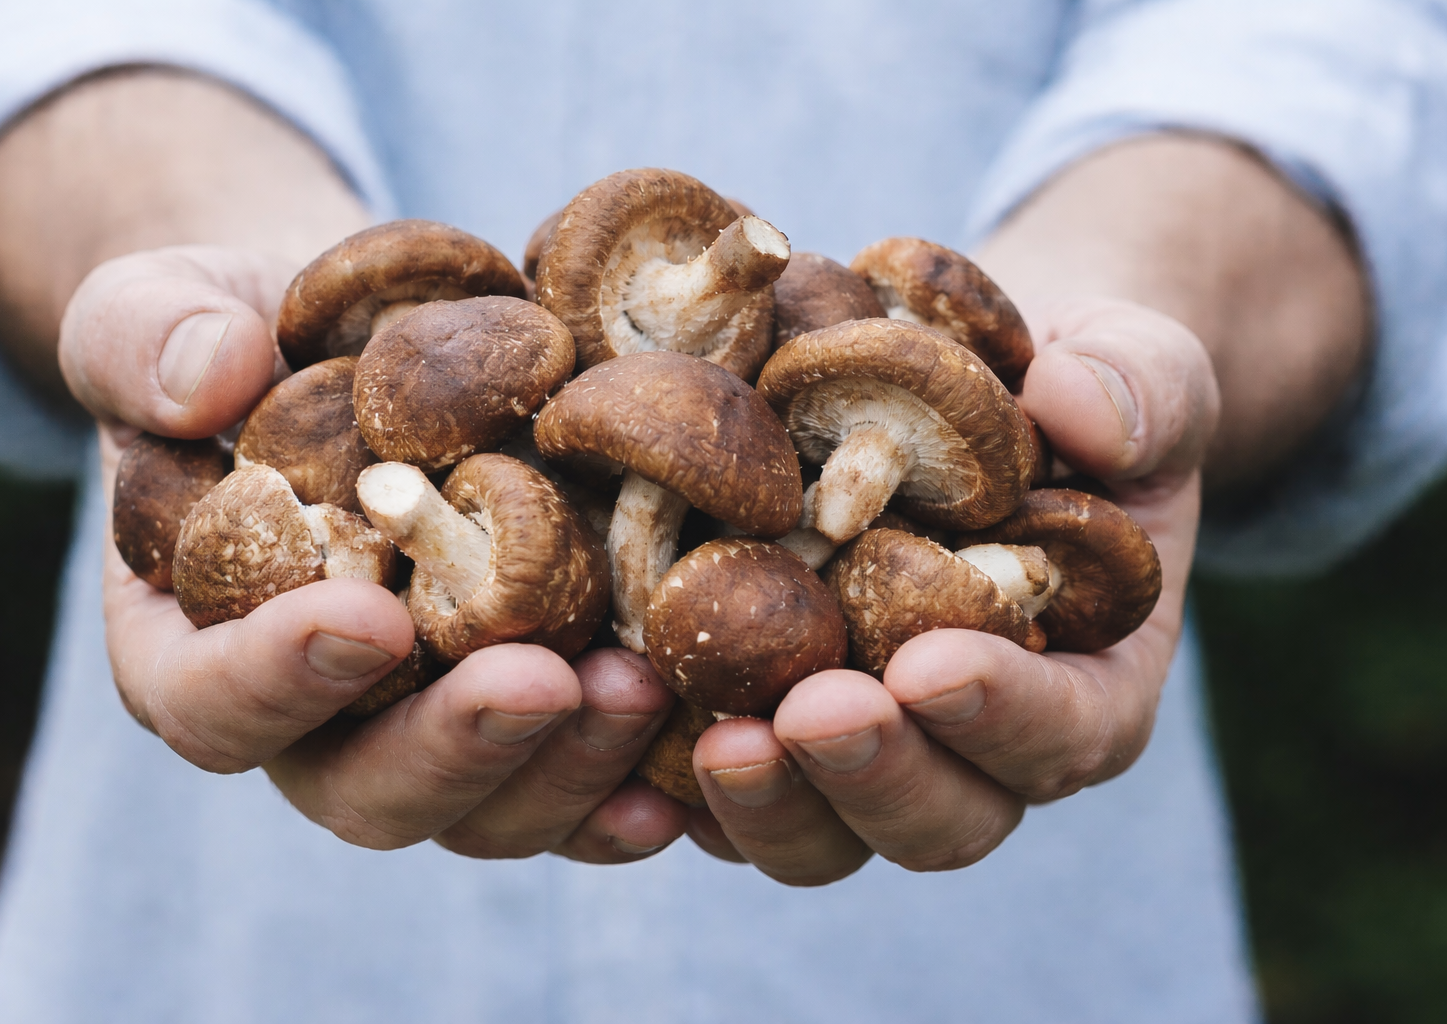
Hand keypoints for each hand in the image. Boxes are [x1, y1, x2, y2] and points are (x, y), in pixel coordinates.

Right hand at [62, 245, 690, 857]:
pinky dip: (628, 783)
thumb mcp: (161, 309)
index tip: (371, 620)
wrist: (357, 350)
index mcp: (192, 644)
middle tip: (542, 683)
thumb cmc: (246, 335)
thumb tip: (206, 380)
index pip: (210, 701)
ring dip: (563, 767)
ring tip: (642, 688)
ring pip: (485, 807)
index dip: (279, 679)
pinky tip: (692, 759)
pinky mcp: (524, 715)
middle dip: (455, 749)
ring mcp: (426, 727)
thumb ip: (146, 340)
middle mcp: (313, 719)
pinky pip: (573, 783)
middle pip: (363, 788)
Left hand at [678, 298, 1218, 883]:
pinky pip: (721, 789)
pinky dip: (672, 790)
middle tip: (812, 714)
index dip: (1004, 713)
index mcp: (1085, 680)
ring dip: (772, 802)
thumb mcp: (1132, 366)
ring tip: (716, 739)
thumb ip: (1141, 390)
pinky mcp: (765, 723)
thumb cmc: (1057, 386)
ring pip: (823, 829)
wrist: (958, 395)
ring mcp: (864, 747)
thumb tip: (1082, 409)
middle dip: (876, 775)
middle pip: (940, 817)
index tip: (930, 666)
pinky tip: (625, 760)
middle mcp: (974, 744)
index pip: (1064, 730)